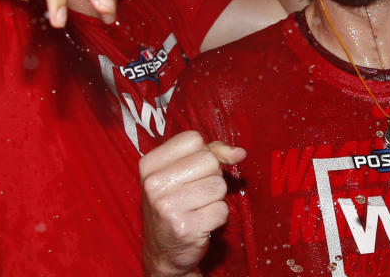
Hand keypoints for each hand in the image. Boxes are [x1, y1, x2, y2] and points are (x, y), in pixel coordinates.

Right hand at [140, 131, 246, 276]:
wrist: (163, 249)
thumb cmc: (176, 203)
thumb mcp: (183, 171)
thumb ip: (211, 152)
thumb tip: (240, 153)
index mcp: (149, 164)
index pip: (193, 139)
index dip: (203, 153)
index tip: (192, 170)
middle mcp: (153, 184)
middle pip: (209, 160)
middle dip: (212, 176)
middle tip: (196, 192)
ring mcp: (167, 207)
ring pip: (219, 185)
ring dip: (216, 197)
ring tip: (198, 207)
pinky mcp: (184, 228)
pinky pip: (222, 209)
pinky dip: (218, 216)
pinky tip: (201, 221)